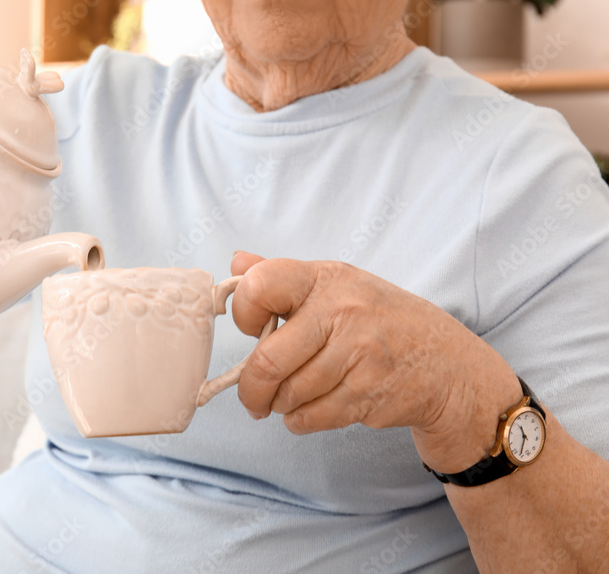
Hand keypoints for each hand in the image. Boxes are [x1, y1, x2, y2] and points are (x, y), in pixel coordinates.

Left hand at [229, 253, 521, 472]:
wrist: (447, 365)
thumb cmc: (380, 322)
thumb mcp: (337, 285)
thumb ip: (282, 275)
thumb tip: (235, 262)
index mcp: (325, 278)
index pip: (259, 286)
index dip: (244, 313)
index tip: (253, 330)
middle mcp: (341, 310)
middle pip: (267, 360)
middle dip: (251, 388)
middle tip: (253, 397)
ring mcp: (357, 353)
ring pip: (288, 394)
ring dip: (280, 405)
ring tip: (290, 398)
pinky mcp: (368, 393)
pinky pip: (311, 417)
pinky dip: (301, 421)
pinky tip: (311, 410)